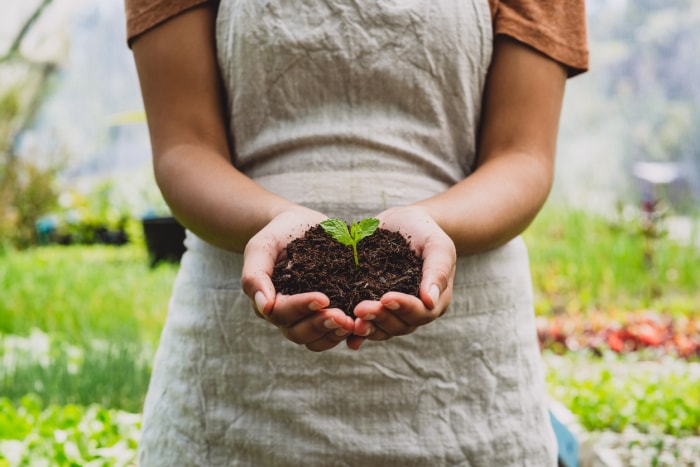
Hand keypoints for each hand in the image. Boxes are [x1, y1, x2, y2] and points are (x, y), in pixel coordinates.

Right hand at [241, 206, 353, 350]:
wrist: (300, 225)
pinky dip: (347, 333)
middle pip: (298, 333)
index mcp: (270, 301)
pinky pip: (333, 334)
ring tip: (352, 323)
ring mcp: (308, 317)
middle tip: (342, 317)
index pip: (281, 313)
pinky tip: (361, 325)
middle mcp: (287, 315)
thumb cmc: (278, 234)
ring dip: (333, 334)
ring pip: (316, 340)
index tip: (323, 298)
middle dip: (320, 325)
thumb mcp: (262, 247)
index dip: (301, 308)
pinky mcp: (329, 313)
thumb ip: (255, 275)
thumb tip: (265, 307)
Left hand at [347, 205, 455, 349]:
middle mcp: (413, 312)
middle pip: (399, 325)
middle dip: (380, 317)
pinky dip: (353, 330)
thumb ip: (437, 270)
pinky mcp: (372, 305)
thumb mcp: (437, 245)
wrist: (402, 222)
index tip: (386, 298)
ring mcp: (391, 312)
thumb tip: (430, 300)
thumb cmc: (425, 232)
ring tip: (350, 320)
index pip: (421, 312)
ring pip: (381, 329)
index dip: (404, 308)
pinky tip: (341, 332)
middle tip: (361, 308)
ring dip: (366, 326)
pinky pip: (365, 322)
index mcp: (433, 300)